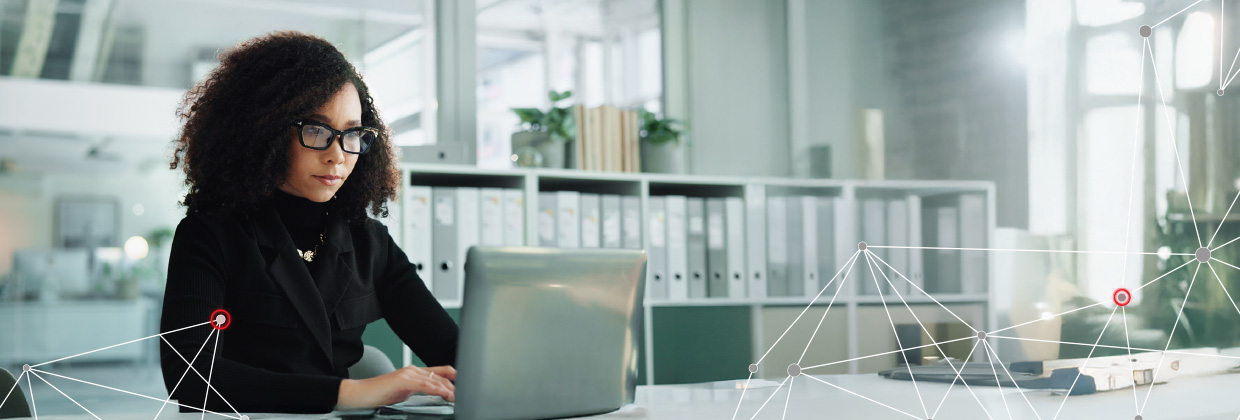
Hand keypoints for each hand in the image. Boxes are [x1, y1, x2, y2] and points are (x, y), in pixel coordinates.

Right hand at [336, 365, 456, 408]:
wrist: (359, 395)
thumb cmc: (378, 396)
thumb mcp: (403, 395)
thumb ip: (418, 393)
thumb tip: (433, 398)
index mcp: (415, 373)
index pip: (441, 372)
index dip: (455, 379)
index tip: (466, 388)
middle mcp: (413, 370)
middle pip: (442, 375)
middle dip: (456, 386)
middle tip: (467, 395)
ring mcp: (408, 373)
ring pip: (435, 380)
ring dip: (449, 389)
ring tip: (459, 397)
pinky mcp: (403, 380)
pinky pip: (425, 384)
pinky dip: (437, 389)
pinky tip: (445, 394)